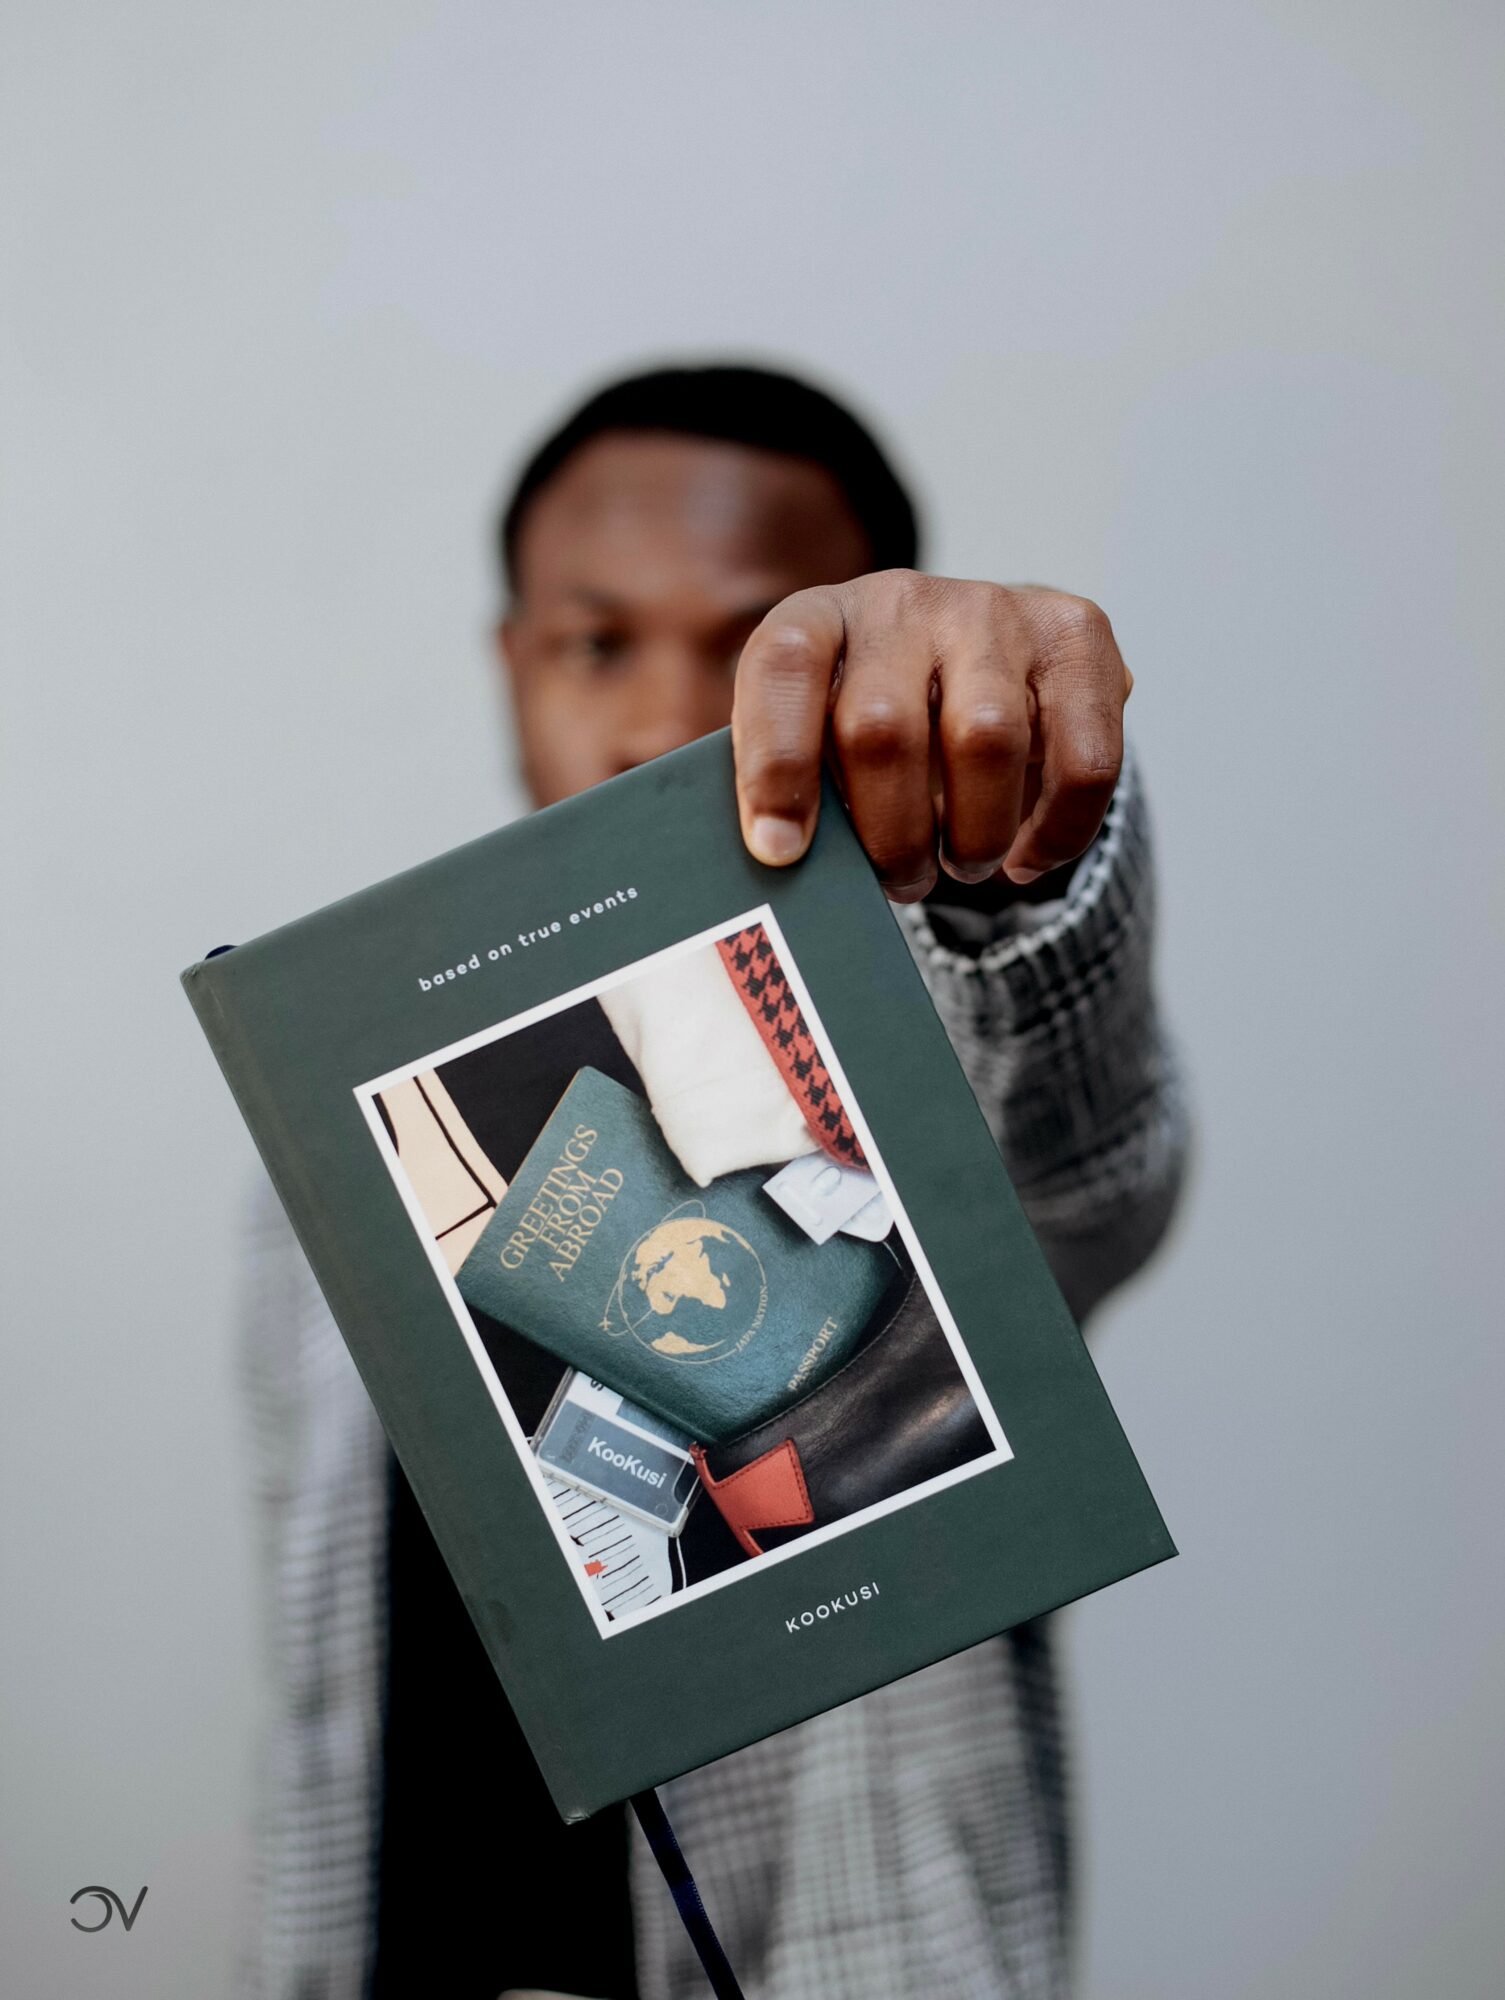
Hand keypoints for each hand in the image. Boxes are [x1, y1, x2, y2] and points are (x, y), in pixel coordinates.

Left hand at [732, 571, 1132, 900]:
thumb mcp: (817, 737)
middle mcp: (902, 602)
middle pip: (885, 726)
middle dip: (891, 836)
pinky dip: (1058, 831)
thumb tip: (786, 864)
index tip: (780, 850)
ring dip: (975, 835)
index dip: (778, 763)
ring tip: (962, 865)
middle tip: (900, 881)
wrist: (968, 653)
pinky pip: (1082, 757)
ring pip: (988, 738)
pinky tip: (1027, 858)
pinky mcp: (1075, 637)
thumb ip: (794, 790)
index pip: (785, 668)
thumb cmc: (871, 719)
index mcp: (818, 619)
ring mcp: (994, 612)